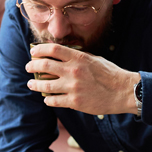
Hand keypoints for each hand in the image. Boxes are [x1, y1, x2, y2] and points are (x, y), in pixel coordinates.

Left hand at [25, 43, 139, 115]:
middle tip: (28, 67)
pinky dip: (47, 99)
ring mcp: (73, 87)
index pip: (53, 49)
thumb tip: (61, 55)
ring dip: (34, 84)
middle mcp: (73, 71)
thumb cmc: (110, 74)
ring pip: (45, 85)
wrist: (123, 92)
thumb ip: (78, 57)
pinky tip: (47, 98)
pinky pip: (53, 100)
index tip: (33, 53)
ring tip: (31, 84)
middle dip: (32, 66)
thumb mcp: (94, 59)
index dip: (39, 50)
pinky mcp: (74, 102)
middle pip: (44, 65)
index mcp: (79, 58)